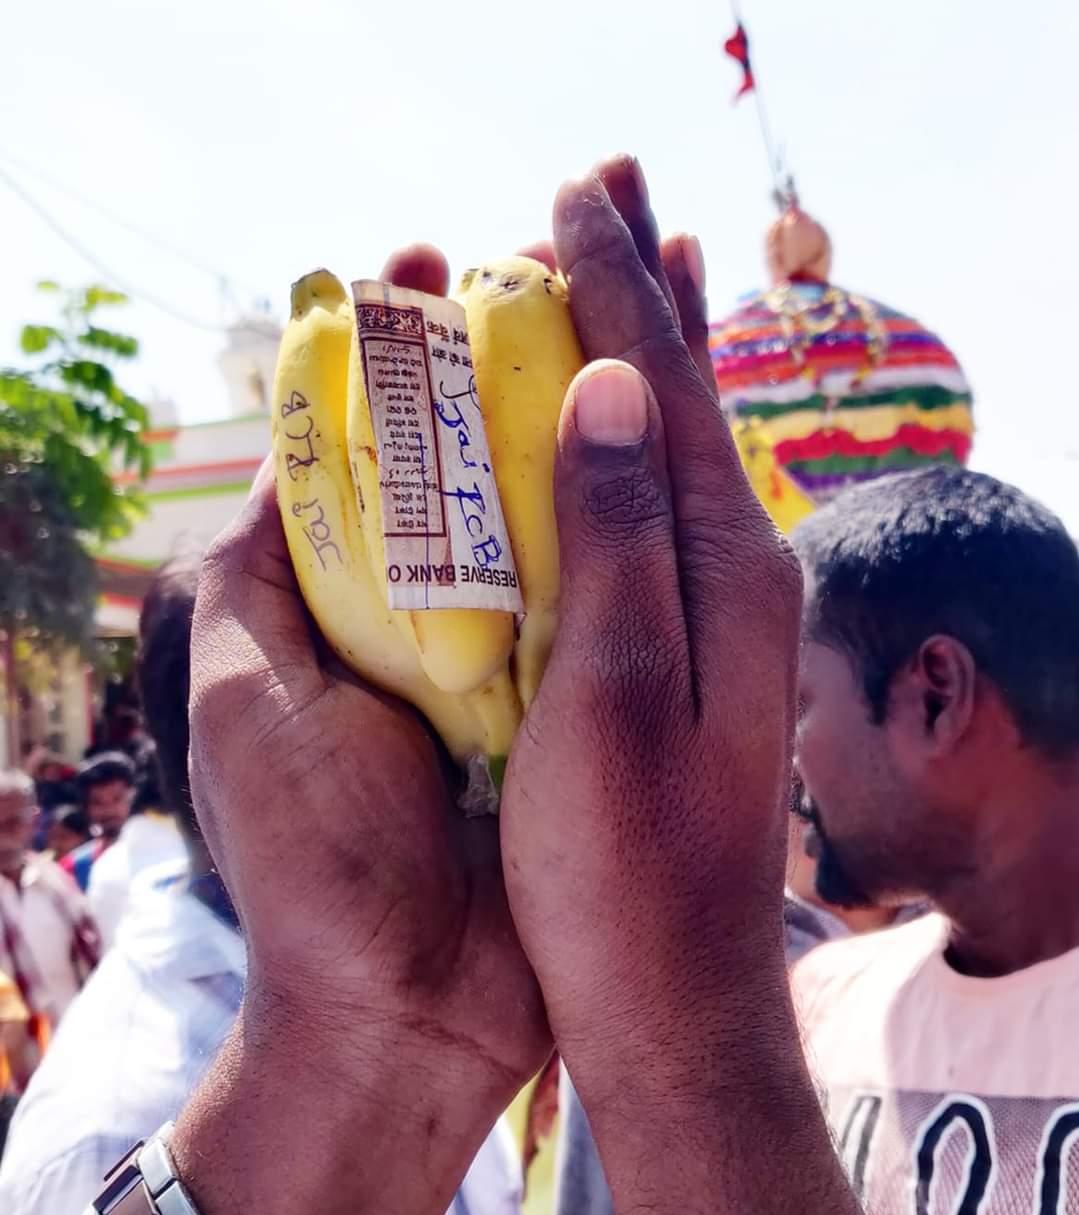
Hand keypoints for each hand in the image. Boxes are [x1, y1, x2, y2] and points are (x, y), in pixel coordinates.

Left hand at [174, 247, 547, 1214]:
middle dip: (508, 350)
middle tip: (558, 246)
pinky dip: (626, 517)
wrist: (410, 1003)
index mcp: (353, 598)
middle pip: (474, 456)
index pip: (375, 439)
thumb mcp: (244, 692)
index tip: (428, 259)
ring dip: (580, 412)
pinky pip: (608, 590)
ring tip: (626, 303)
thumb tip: (279, 450)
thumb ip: (251, 573)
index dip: (395, 343)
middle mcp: (439, 611)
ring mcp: (520, 650)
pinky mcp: (583, 698)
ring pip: (552, 507)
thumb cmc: (312, 855)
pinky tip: (660, 438)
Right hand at [501, 158, 854, 1212]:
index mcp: (720, 567)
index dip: (613, 286)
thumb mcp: (610, 694)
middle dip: (642, 286)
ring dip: (647, 348)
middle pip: (686, 395)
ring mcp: (720, 605)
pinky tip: (625, 417)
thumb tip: (613, 388)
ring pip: (677, 443)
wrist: (672, 986)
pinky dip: (636, 435)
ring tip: (634, 261)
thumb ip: (618, 538)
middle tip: (608, 186)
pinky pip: (660, 502)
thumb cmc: (620, 863)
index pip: (662, 389)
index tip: (570, 195)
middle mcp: (736, 568)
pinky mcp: (692, 641)